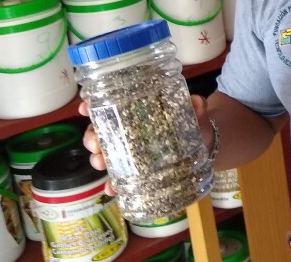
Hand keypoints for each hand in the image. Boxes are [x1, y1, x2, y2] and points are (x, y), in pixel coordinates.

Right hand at [79, 95, 211, 194]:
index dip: (94, 107)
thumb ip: (197, 107)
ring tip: (101, 163)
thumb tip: (197, 102)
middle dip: (92, 138)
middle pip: (101, 133)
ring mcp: (131, 153)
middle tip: (95, 144)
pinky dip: (113, 185)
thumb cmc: (195, 125)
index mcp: (138, 113)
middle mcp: (129, 132)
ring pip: (105, 155)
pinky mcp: (137, 172)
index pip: (111, 107)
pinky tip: (111, 189)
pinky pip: (120, 179)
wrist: (205, 147)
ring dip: (98, 159)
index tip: (85, 108)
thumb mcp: (196, 114)